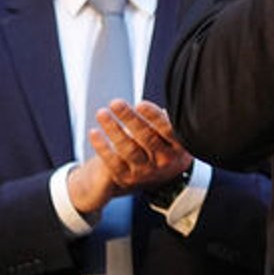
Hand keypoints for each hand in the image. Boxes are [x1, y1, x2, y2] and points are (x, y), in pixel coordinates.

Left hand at [67, 100, 194, 213]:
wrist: (159, 176)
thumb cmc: (164, 145)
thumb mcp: (174, 134)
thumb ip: (167, 119)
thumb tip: (160, 97)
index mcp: (179, 147)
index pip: (168, 130)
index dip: (154, 117)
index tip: (140, 104)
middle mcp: (164, 161)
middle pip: (147, 138)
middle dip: (130, 119)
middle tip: (116, 103)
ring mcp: (146, 171)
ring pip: (129, 150)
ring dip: (113, 130)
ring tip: (102, 113)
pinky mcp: (127, 177)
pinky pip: (113, 162)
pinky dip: (102, 147)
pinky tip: (94, 132)